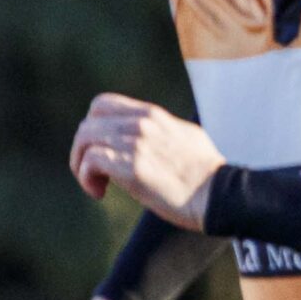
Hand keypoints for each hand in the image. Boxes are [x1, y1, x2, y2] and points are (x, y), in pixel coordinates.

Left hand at [70, 93, 225, 230]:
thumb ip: (164, 132)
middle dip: (82, 148)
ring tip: (95, 184)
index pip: (102, 104)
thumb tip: (154, 137)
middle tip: (93, 172)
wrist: (220, 195)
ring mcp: (136, 144)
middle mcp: (142, 124)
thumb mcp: (187, 137)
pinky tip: (99, 192)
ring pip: (85, 140)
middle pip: (88, 123)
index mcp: (153, 115)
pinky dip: (86, 177)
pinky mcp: (132, 167)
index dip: (92, 126)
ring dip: (80, 165)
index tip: (102, 149)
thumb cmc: (207, 174)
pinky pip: (91, 161)